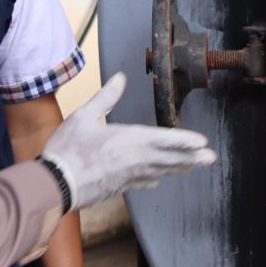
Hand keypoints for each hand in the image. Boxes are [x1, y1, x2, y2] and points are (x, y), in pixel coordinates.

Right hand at [41, 73, 215, 210]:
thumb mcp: (83, 116)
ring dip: (179, 169)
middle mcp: (135, 160)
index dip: (186, 141)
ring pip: (161, 172)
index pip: (166, 139)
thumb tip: (120, 78)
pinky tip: (158, 179)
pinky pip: (143, 182)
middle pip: (170, 159)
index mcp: (129, 140)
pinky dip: (154, 179)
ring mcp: (129, 177)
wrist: (55, 184)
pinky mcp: (120, 188)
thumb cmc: (68, 149)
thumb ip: (105, 98)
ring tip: (192, 167)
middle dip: (192, 158)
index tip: (202, 142)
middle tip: (210, 158)